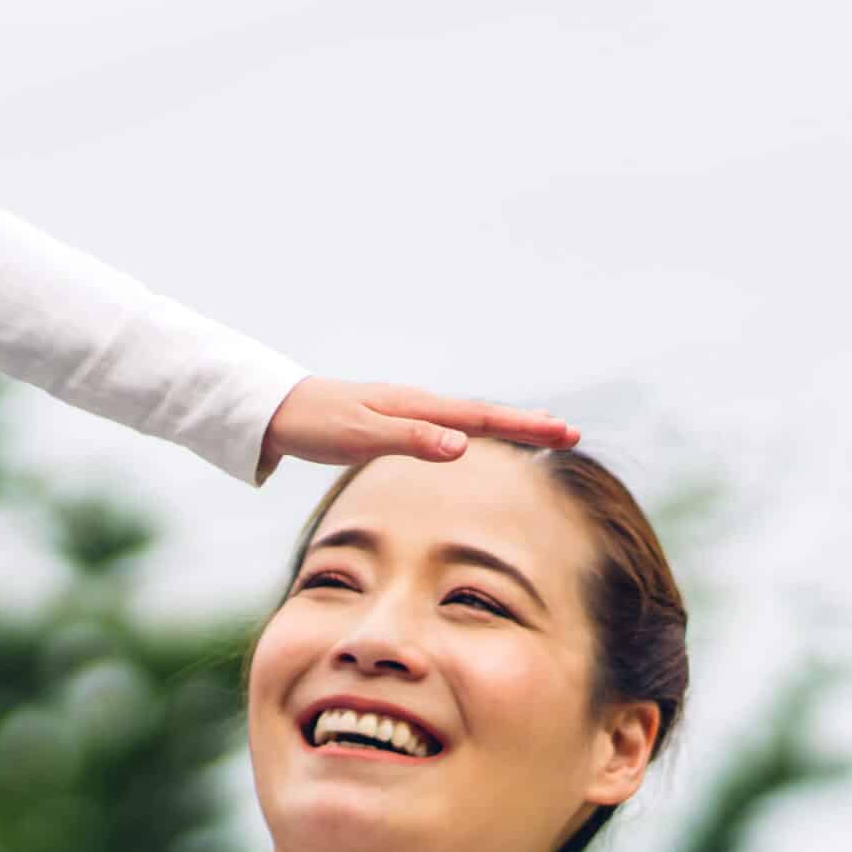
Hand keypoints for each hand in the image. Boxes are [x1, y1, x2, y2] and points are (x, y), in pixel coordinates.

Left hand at [260, 377, 577, 472]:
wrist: (278, 410)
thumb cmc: (316, 425)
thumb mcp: (361, 437)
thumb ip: (411, 441)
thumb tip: (463, 446)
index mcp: (417, 408)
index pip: (482, 417)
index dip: (525, 427)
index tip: (565, 433)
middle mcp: (418, 404)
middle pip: (484, 413)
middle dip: (528, 424)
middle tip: (573, 434)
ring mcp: (407, 411)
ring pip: (468, 416)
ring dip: (507, 424)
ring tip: (543, 430)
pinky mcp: (394, 421)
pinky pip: (447, 423)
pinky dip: (475, 427)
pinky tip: (479, 435)